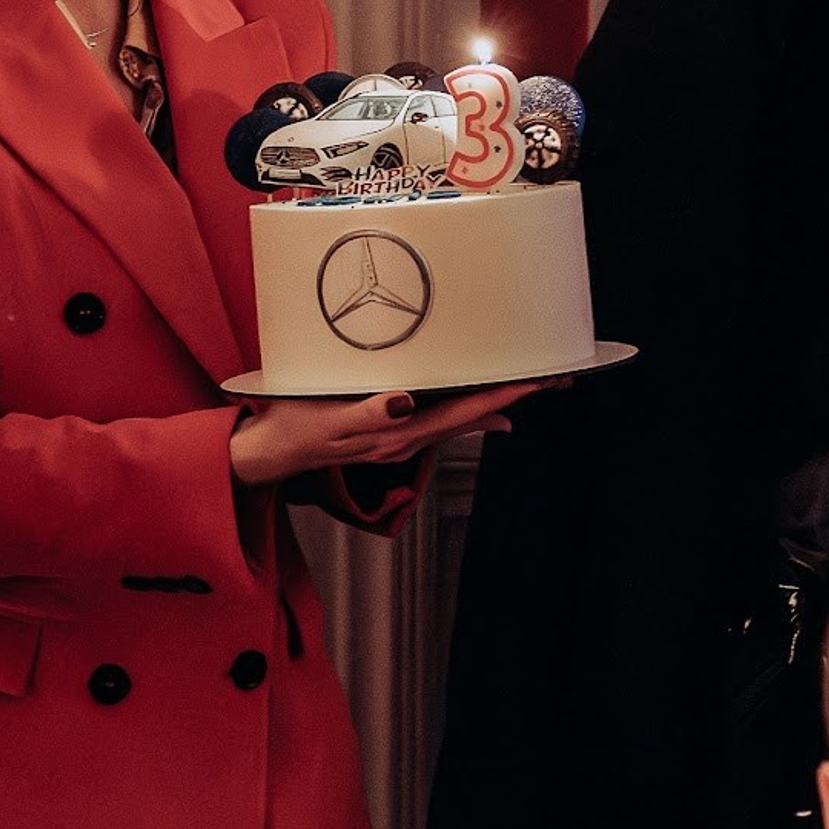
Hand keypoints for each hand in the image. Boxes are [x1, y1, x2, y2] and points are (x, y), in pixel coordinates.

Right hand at [229, 378, 550, 486]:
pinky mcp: (391, 429)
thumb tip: (406, 402)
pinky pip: (444, 420)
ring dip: (499, 402)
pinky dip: (473, 411)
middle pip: (474, 417)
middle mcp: (407, 438)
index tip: (537, 381)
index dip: (502, 396)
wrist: (271, 452)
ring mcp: (401, 437)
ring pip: (463, 418)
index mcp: (397, 433)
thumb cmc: (294, 427)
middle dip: (515, 397)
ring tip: (533, 386)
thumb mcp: (326, 417)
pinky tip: (490, 415)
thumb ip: (368, 412)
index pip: (463, 412)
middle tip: (556, 377)